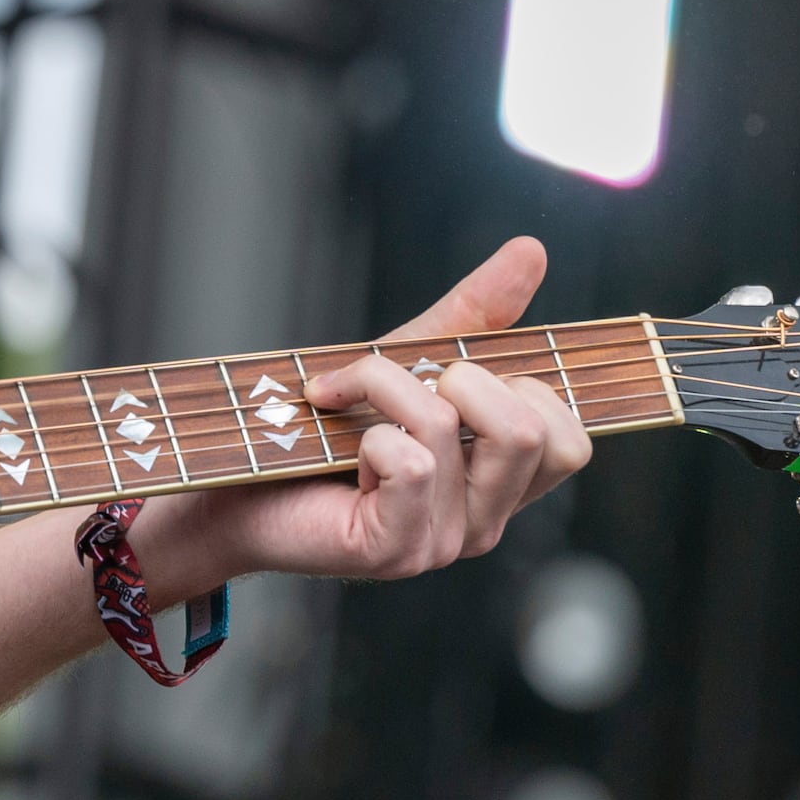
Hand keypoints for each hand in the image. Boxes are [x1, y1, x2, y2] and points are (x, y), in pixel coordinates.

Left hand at [129, 238, 590, 592]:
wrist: (227, 489)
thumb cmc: (317, 430)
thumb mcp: (402, 362)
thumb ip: (473, 316)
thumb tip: (533, 249)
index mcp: (499, 485)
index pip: (572, 441)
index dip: (525, 387)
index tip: (452, 373)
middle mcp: (486, 522)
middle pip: (537, 433)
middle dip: (462, 377)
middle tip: (399, 385)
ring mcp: (444, 543)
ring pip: (456, 429)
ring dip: (386, 388)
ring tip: (343, 402)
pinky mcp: (396, 550)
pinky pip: (412, 464)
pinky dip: (366, 431)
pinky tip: (337, 451)